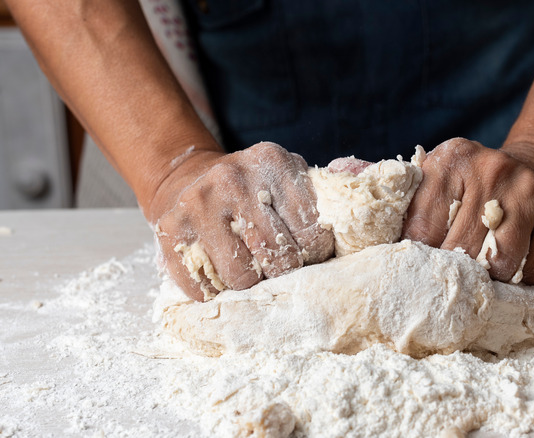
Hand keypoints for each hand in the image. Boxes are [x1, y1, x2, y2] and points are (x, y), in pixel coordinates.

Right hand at [150, 142, 333, 300]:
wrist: (183, 178)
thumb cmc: (248, 187)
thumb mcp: (284, 176)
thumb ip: (317, 196)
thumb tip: (363, 230)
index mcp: (272, 163)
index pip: (313, 233)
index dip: (316, 255)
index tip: (310, 256)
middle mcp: (234, 180)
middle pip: (280, 259)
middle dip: (285, 273)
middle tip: (281, 270)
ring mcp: (199, 206)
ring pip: (243, 278)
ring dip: (251, 285)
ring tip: (252, 272)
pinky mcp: (171, 231)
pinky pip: (204, 287)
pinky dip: (216, 292)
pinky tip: (220, 275)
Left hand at [402, 138, 533, 283]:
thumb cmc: (477, 187)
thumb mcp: (442, 180)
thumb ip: (413, 208)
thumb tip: (379, 252)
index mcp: (453, 160)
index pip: (422, 229)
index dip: (418, 258)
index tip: (418, 271)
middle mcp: (494, 170)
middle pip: (461, 250)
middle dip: (454, 271)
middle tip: (452, 280)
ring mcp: (532, 193)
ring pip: (500, 265)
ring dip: (490, 279)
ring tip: (484, 273)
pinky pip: (533, 271)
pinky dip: (522, 278)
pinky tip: (518, 262)